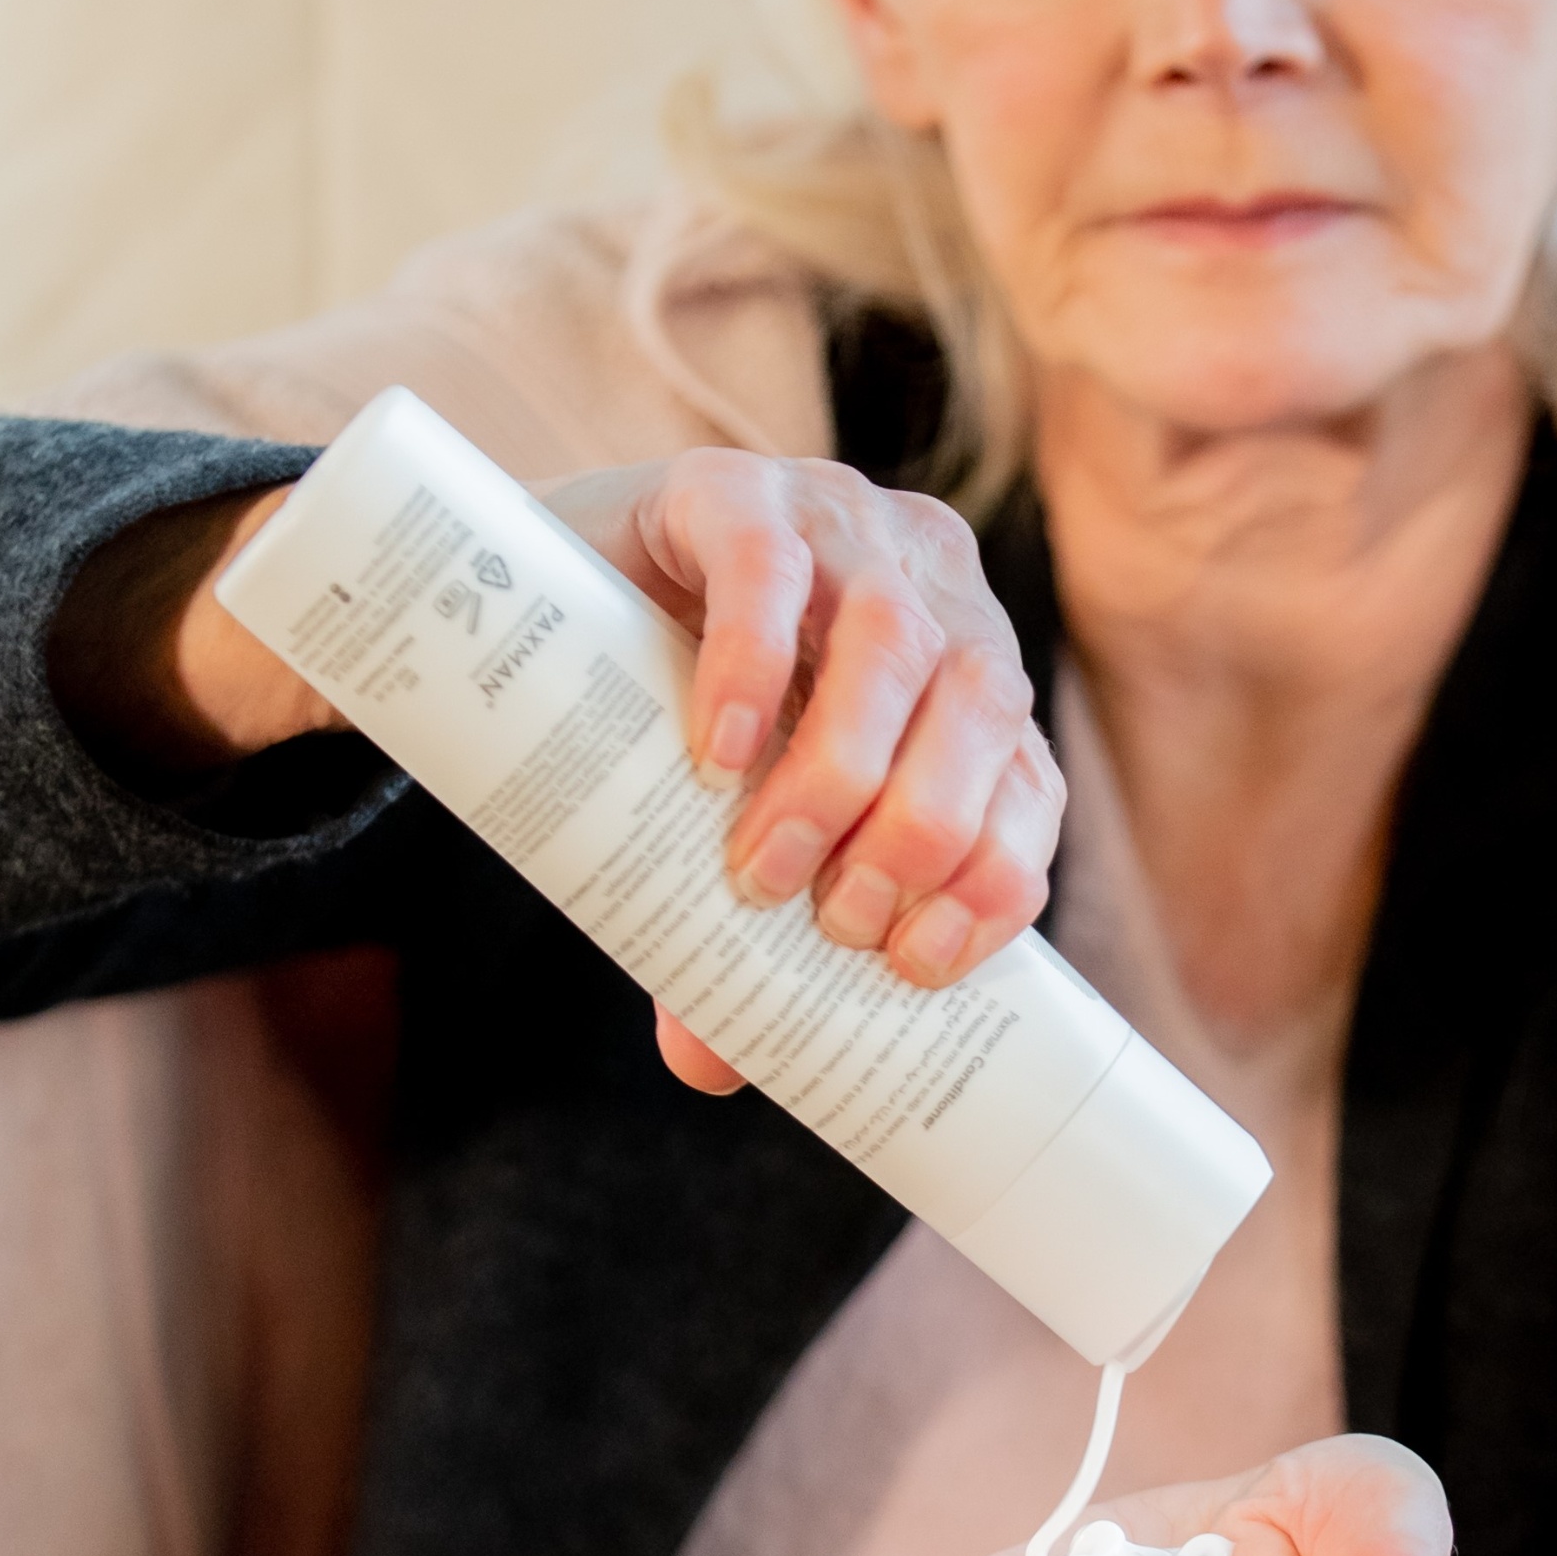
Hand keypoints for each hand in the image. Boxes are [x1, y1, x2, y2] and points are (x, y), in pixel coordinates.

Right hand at [105, 449, 1057, 1084]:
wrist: (528, 589)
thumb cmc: (662, 722)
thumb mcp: (720, 830)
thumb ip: (731, 932)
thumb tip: (711, 1069)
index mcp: (965, 671)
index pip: (1028, 778)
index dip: (998, 875)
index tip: (919, 964)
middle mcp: (930, 584)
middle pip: (982, 708)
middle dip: (922, 832)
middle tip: (829, 920)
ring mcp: (840, 518)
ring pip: (896, 642)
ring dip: (843, 773)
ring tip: (762, 866)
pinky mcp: (733, 487)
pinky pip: (771, 568)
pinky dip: (758, 666)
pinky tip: (722, 750)